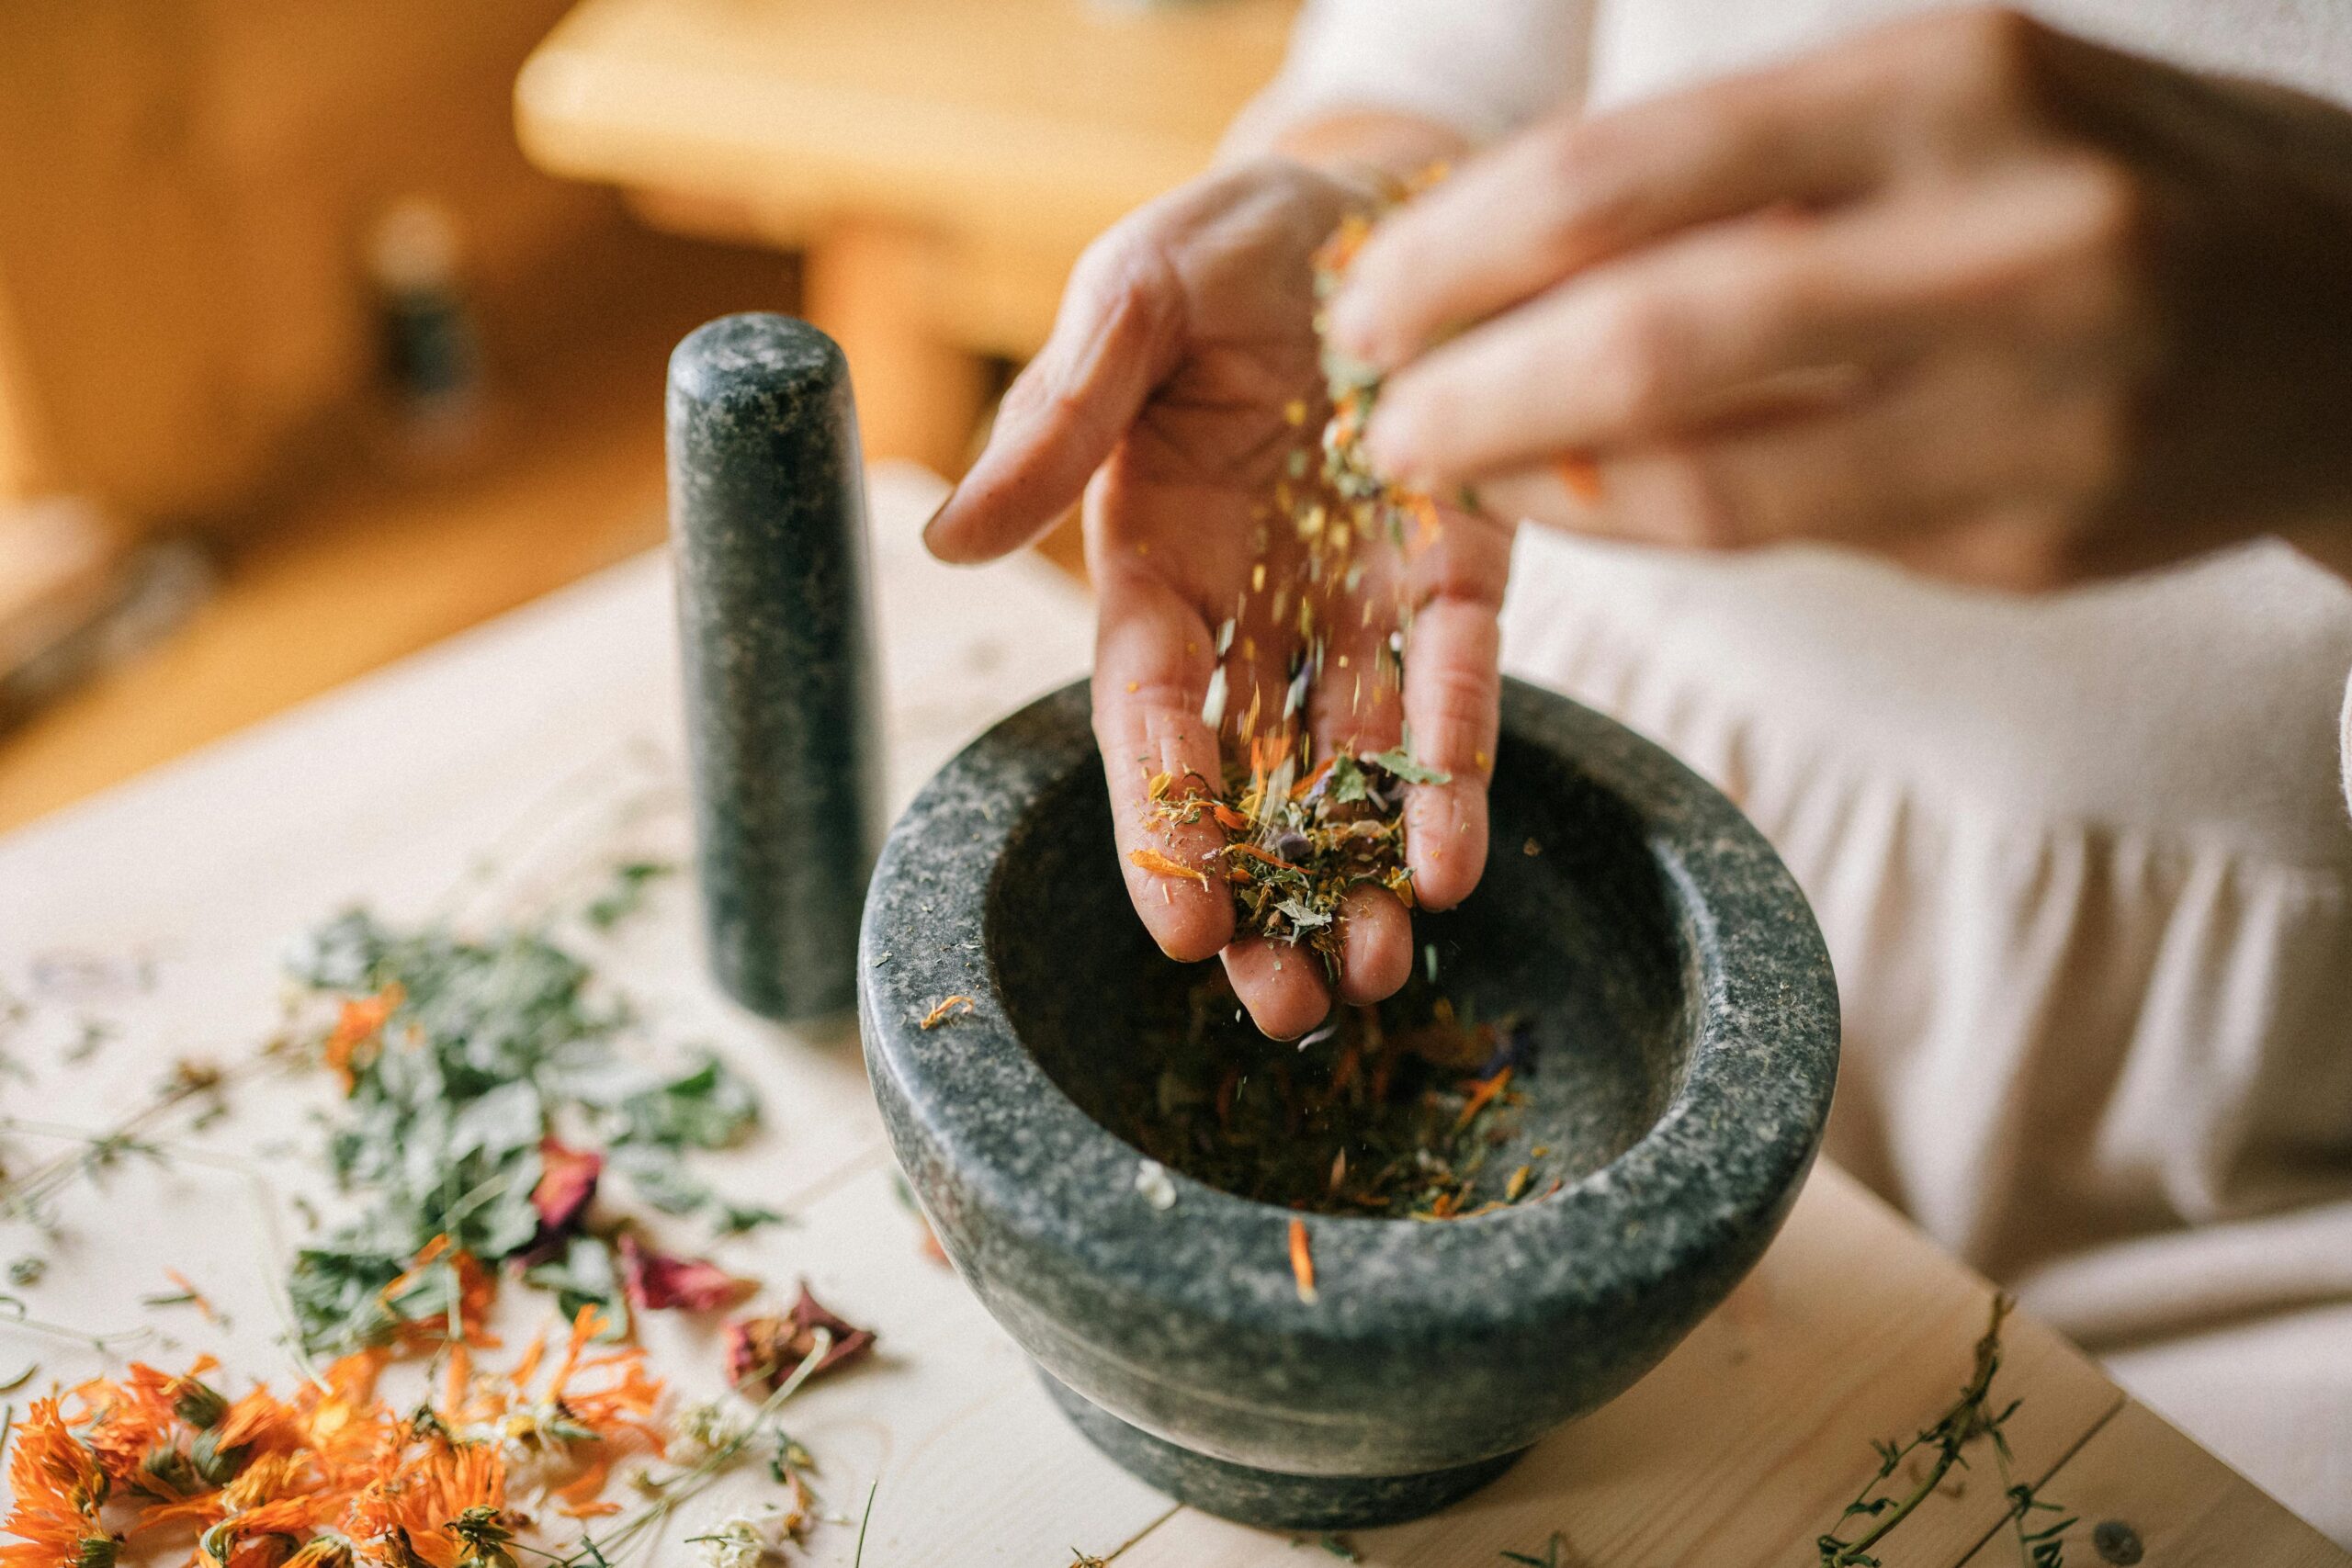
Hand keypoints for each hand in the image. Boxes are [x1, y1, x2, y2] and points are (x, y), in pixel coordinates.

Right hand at [926, 158, 1513, 1036]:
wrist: (1383, 191)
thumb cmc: (1231, 242)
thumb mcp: (1132, 298)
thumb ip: (1057, 418)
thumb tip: (948, 544)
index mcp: (1151, 555)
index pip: (1147, 709)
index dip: (1158, 817)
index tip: (1176, 924)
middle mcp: (1255, 602)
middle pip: (1249, 775)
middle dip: (1263, 895)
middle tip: (1286, 1009)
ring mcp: (1363, 597)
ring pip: (1356, 762)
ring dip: (1365, 873)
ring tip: (1380, 976)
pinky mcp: (1463, 570)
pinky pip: (1460, 680)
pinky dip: (1458, 767)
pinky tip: (1457, 862)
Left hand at [1325, 6, 2351, 589]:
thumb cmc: (2099, 175)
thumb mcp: (1950, 95)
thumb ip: (1747, 164)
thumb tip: (1495, 251)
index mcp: (1957, 81)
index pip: (1623, 176)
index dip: (1458, 250)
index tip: (1370, 291)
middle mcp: (2003, 239)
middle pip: (1640, 343)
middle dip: (1465, 390)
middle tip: (1374, 413)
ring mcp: (2032, 408)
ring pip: (1700, 477)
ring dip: (1534, 480)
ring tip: (1447, 464)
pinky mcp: (2030, 540)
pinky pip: (1778, 540)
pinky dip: (1645, 523)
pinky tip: (1578, 498)